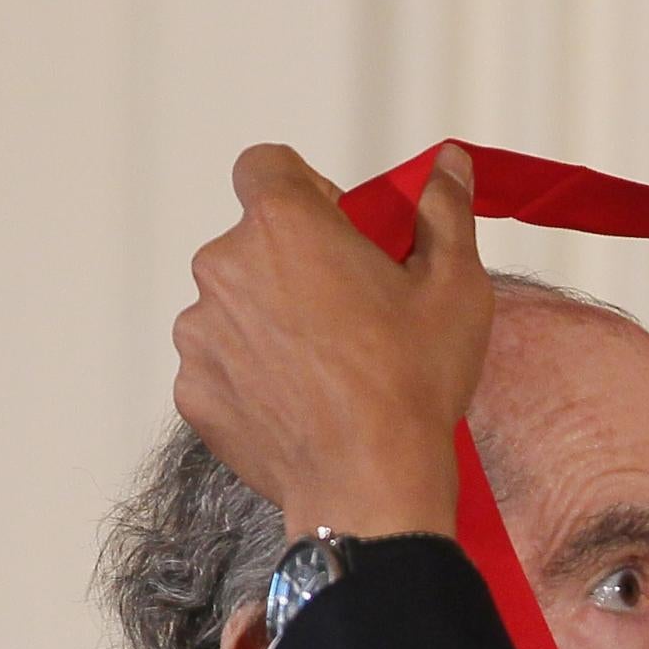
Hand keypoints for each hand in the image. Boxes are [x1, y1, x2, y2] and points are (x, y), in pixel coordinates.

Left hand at [171, 143, 491, 540]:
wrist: (370, 484)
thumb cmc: (413, 383)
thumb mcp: (454, 286)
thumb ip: (444, 211)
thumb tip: (449, 163)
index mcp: (285, 224)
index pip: (266, 165)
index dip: (306, 191)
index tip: (341, 233)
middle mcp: (225, 265)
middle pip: (255, 243)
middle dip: (297, 267)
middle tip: (354, 316)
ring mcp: (200, 330)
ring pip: (237, 306)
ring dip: (273, 324)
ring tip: (331, 372)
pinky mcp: (193, 388)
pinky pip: (223, 365)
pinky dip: (254, 377)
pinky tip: (305, 405)